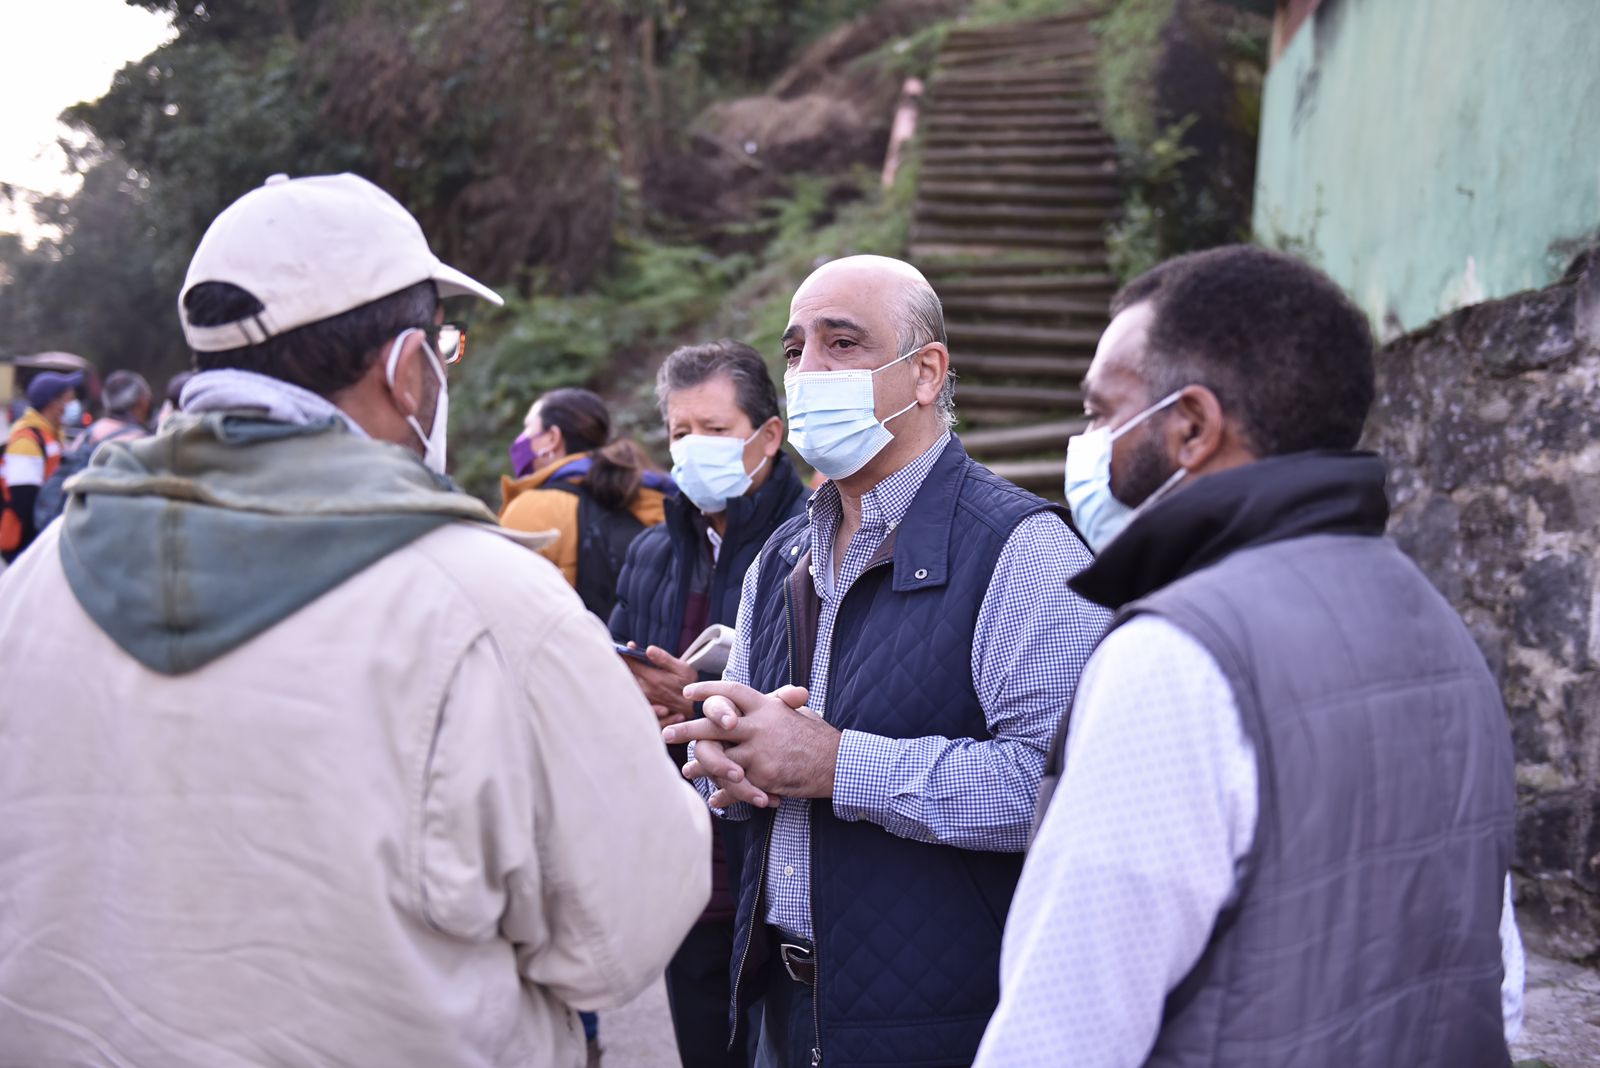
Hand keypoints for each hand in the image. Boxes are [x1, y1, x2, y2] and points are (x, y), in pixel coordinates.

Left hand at [621, 643, 695, 725]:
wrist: (695, 708)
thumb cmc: (689, 685)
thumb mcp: (682, 668)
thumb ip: (664, 658)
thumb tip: (648, 649)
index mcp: (653, 678)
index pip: (630, 663)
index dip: (624, 653)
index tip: (622, 646)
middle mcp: (645, 690)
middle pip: (625, 674)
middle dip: (621, 663)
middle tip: (618, 654)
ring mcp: (644, 699)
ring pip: (627, 683)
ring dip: (625, 674)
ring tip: (622, 665)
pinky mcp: (645, 706)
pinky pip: (631, 693)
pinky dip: (628, 685)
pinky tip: (630, 680)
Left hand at [666, 682, 838, 801]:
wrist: (837, 763)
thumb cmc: (818, 737)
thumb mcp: (798, 713)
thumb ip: (780, 705)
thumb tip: (777, 696)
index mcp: (765, 706)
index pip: (731, 692)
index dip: (709, 690)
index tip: (689, 692)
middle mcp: (758, 726)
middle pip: (712, 725)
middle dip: (687, 730)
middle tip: (666, 733)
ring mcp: (758, 752)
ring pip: (718, 758)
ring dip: (700, 766)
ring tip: (687, 771)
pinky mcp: (763, 776)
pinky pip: (734, 786)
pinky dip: (724, 795)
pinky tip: (715, 799)